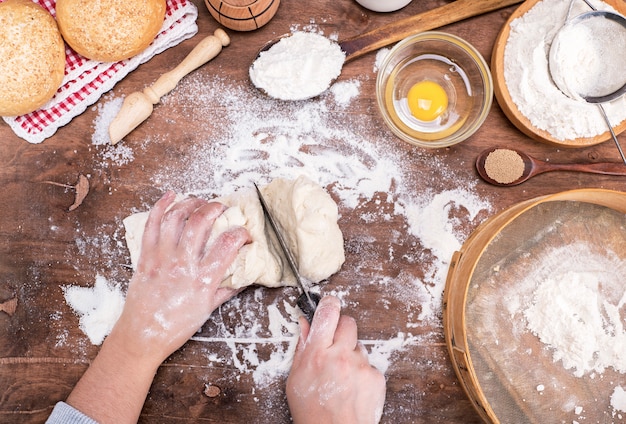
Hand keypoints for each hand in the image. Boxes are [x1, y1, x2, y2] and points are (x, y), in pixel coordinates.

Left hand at [112, 191, 249, 365]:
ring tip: (200, 201)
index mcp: (203, 279)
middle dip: (215, 208)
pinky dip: (161, 206)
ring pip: (176, 217)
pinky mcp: (145, 257)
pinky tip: (171, 197)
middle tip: (222, 209)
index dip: (242, 233)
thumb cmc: (176, 327)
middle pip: (200, 222)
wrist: (142, 337)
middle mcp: (183, 265)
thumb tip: (243, 276)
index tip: (245, 235)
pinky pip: (152, 225)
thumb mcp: (208, 309)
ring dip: (190, 203)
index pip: (229, 244)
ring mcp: (161, 259)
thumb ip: (226, 289)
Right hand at [286, 296, 386, 423]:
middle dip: (341, 329)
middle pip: (348, 322)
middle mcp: (341, 356)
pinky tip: (352, 386)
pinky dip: (362, 372)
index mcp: (317, 354)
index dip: (329, 304)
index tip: (328, 303)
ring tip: (341, 375)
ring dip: (351, 354)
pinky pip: (369, 364)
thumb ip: (302, 348)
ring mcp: (361, 366)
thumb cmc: (312, 411)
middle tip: (334, 344)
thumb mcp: (296, 379)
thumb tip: (306, 324)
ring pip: (359, 345)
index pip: (327, 314)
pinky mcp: (376, 377)